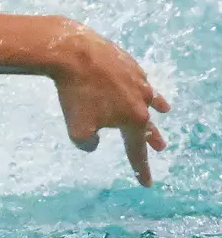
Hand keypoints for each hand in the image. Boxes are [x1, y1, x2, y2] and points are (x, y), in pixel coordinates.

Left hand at [50, 21, 169, 185]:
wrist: (74, 53)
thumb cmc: (76, 95)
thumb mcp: (77, 130)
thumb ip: (89, 144)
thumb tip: (95, 143)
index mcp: (134, 120)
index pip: (137, 150)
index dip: (141, 168)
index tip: (146, 183)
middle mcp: (142, 100)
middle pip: (148, 124)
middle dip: (152, 138)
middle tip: (161, 148)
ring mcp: (138, 79)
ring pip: (148, 98)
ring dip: (156, 107)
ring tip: (164, 111)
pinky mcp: (128, 63)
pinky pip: (138, 79)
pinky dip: (141, 86)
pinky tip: (141, 84)